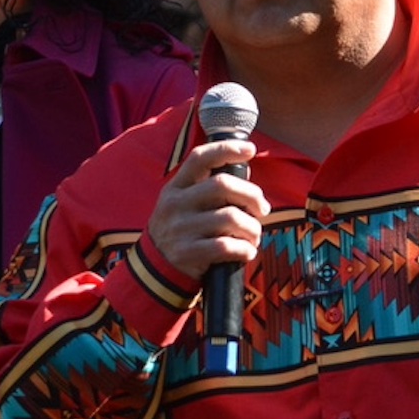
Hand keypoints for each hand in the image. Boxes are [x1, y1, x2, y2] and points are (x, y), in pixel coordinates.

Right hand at [145, 138, 268, 281]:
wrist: (156, 269)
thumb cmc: (183, 230)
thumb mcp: (184, 204)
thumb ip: (208, 187)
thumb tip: (245, 170)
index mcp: (176, 187)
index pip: (199, 158)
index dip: (226, 149)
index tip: (250, 149)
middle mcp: (176, 204)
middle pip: (223, 185)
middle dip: (252, 195)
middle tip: (262, 209)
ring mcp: (180, 229)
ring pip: (230, 218)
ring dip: (252, 228)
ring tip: (253, 236)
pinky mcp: (187, 253)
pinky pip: (226, 246)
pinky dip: (244, 249)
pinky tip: (247, 252)